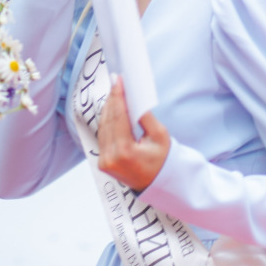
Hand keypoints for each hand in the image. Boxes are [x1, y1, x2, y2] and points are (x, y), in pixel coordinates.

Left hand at [96, 77, 170, 192]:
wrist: (159, 184)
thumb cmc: (163, 160)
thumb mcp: (160, 136)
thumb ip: (144, 117)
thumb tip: (132, 98)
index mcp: (126, 151)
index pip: (119, 117)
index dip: (117, 97)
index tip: (117, 80)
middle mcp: (111, 157)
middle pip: (109, 121)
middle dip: (112, 100)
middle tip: (116, 83)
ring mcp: (104, 162)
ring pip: (103, 128)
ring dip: (108, 109)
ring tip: (114, 93)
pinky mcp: (102, 163)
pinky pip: (103, 137)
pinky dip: (107, 122)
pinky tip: (111, 110)